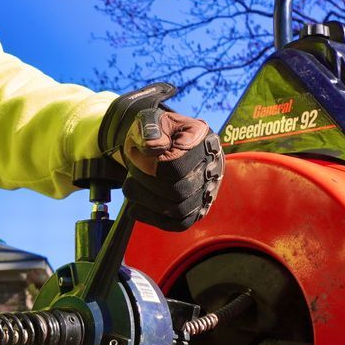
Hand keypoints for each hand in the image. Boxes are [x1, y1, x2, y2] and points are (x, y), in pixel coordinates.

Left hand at [100, 90, 224, 231]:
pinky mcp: (197, 210)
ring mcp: (208, 190)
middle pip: (179, 191)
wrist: (158, 147)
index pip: (176, 165)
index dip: (149, 165)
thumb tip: (153, 147)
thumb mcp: (149, 120)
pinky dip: (151, 217)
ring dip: (145, 200)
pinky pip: (178, 224)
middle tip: (132, 171)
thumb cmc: (155, 133)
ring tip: (131, 185)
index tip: (137, 153)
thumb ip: (149, 127)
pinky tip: (136, 206)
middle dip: (145, 182)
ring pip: (177, 210)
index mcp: (202, 138)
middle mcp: (212, 166)